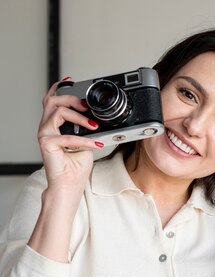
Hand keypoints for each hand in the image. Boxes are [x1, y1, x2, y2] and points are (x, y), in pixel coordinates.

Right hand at [38, 77, 102, 194]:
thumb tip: (97, 120)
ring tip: (94, 126)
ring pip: (58, 112)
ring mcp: (45, 135)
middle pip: (53, 101)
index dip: (59, 88)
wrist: (69, 184)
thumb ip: (87, 129)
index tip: (71, 81)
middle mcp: (47, 127)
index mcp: (54, 125)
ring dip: (79, 117)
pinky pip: (66, 136)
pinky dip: (84, 140)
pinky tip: (95, 144)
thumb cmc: (76, 166)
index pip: (52, 100)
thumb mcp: (86, 142)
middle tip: (87, 106)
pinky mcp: (46, 144)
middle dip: (71, 98)